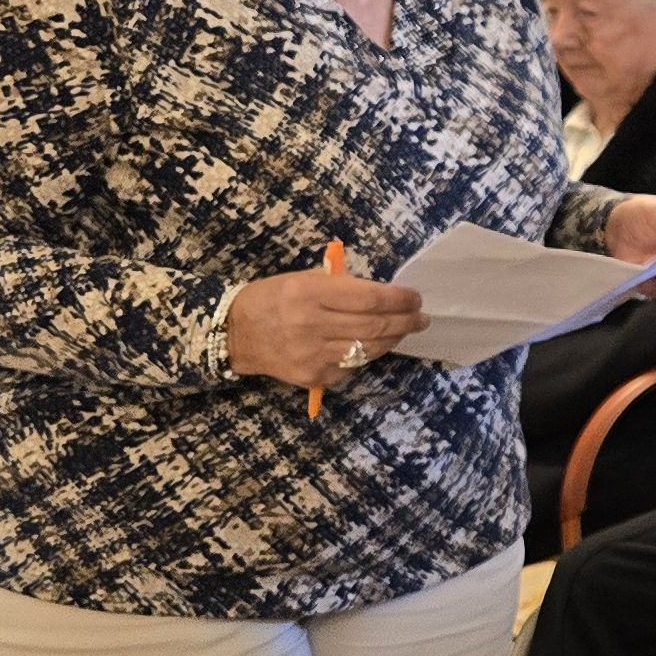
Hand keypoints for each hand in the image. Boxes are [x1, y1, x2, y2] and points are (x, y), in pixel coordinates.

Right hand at [225, 263, 424, 388]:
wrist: (234, 334)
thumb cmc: (272, 298)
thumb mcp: (302, 278)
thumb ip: (341, 286)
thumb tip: (384, 295)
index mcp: (309, 293)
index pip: (371, 298)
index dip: (400, 299)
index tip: (416, 298)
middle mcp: (312, 325)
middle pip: (376, 326)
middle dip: (406, 321)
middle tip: (422, 318)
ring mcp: (313, 354)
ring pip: (369, 349)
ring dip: (394, 339)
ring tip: (406, 330)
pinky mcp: (313, 376)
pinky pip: (352, 366)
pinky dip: (368, 354)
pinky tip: (375, 345)